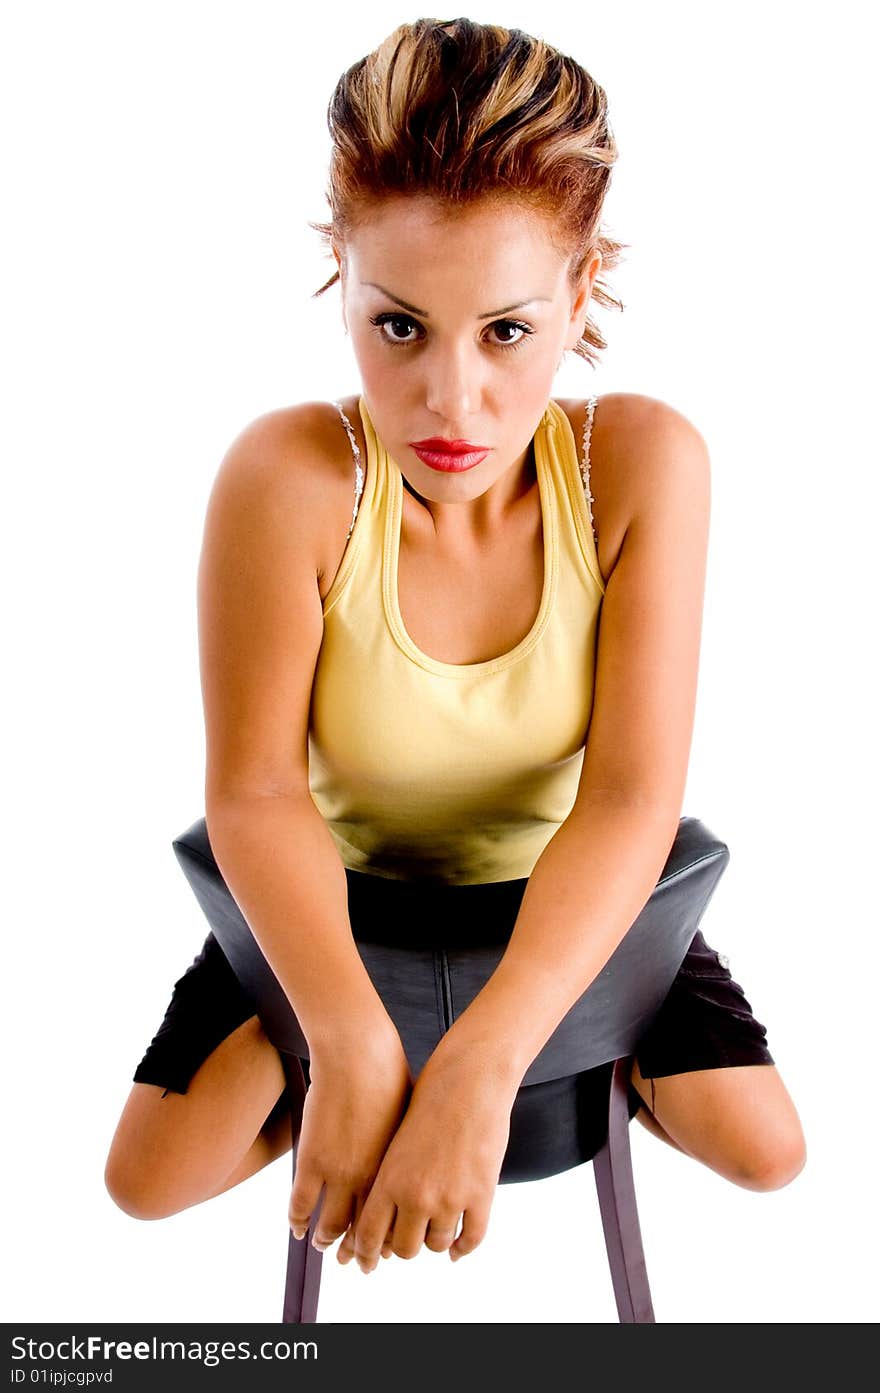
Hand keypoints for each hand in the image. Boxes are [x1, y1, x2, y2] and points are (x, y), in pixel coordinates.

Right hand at [288, 1022, 412, 1253]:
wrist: (359, 1052)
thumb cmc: (389, 1074)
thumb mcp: (409, 1115)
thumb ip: (406, 1142)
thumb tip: (414, 1150)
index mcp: (397, 1169)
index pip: (392, 1222)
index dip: (385, 1241)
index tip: (379, 1249)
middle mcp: (371, 1178)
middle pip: (364, 1232)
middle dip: (358, 1252)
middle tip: (355, 1261)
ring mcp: (340, 1172)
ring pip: (330, 1226)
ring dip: (326, 1241)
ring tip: (324, 1245)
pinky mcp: (312, 1160)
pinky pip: (300, 1204)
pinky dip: (297, 1221)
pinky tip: (297, 1228)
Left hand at [337, 1048, 516, 1271]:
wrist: (468, 1079)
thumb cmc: (428, 1099)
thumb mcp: (396, 1141)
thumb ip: (389, 1180)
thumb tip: (385, 1217)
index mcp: (388, 1179)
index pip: (369, 1235)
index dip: (366, 1254)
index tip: (366, 1263)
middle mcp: (416, 1195)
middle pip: (404, 1249)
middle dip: (405, 1246)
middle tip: (408, 1239)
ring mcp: (450, 1197)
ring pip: (437, 1245)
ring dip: (435, 1240)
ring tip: (436, 1229)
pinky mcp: (481, 1195)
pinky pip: (472, 1238)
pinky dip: (463, 1248)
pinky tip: (457, 1247)